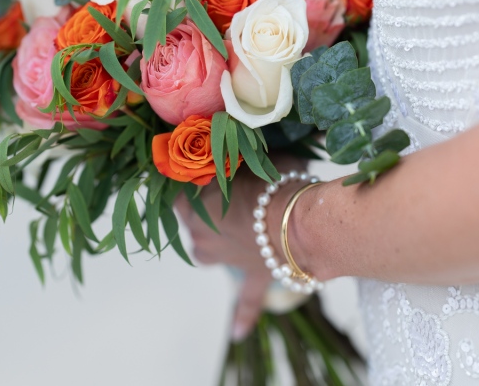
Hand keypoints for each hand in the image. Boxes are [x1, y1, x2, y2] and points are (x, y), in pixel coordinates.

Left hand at [174, 156, 306, 339]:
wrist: (300, 219)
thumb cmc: (273, 179)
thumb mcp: (250, 154)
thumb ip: (237, 156)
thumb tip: (238, 145)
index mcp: (191, 200)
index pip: (179, 183)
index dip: (196, 173)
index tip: (210, 163)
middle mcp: (198, 233)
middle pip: (195, 217)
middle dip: (212, 204)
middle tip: (236, 185)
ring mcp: (223, 258)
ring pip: (211, 250)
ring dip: (222, 240)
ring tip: (242, 224)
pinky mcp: (251, 277)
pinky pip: (244, 299)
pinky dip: (242, 314)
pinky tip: (237, 333)